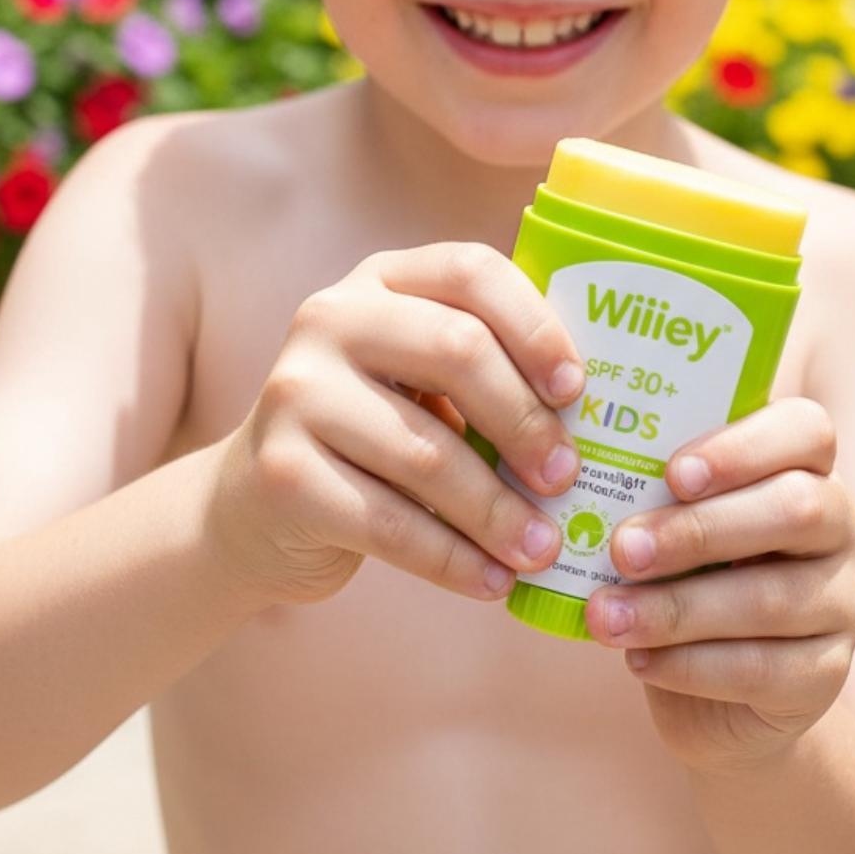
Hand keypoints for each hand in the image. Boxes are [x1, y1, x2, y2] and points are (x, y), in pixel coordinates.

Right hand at [212, 242, 587, 610]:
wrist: (253, 507)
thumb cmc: (370, 436)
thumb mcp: (416, 379)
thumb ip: (485, 370)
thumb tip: (601, 411)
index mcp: (380, 280)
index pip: (470, 270)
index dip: (534, 325)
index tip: (578, 389)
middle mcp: (330, 318)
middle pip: (456, 349)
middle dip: (525, 421)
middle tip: (568, 477)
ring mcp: (297, 392)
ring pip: (427, 451)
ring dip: (498, 510)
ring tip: (544, 548)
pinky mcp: (281, 473)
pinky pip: (389, 523)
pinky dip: (453, 560)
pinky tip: (493, 582)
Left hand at [582, 397, 854, 774]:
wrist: (724, 695)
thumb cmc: (687, 574)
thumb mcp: (674, 519)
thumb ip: (651, 488)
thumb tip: (574, 463)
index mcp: (807, 466)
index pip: (805, 430)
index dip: (743, 447)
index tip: (672, 473)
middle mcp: (840, 526)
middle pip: (795, 509)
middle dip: (698, 530)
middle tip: (621, 549)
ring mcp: (844, 602)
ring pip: (772, 598)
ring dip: (676, 608)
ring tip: (605, 616)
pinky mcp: (829, 675)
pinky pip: (764, 669)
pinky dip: (691, 665)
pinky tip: (638, 661)